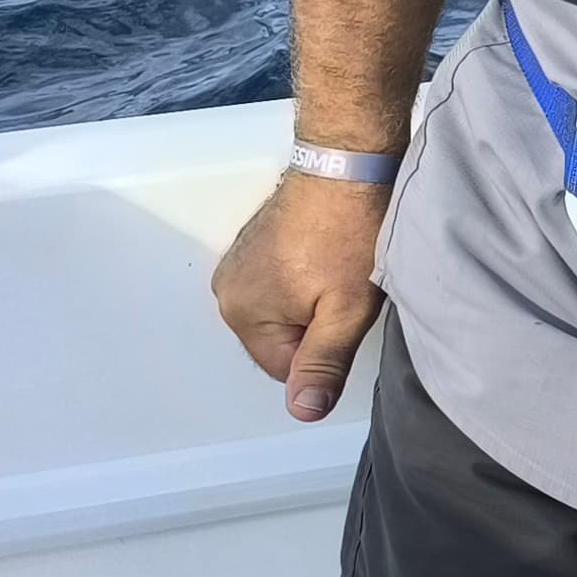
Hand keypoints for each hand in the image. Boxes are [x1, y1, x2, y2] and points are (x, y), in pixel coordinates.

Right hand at [212, 172, 390, 423]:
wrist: (348, 164)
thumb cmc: (349, 236)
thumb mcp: (346, 311)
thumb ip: (322, 364)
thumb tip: (301, 413)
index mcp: (240, 312)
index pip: (283, 368)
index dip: (323, 351)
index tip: (346, 314)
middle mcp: (227, 289)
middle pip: (280, 339)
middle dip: (316, 325)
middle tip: (346, 289)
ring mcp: (238, 262)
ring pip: (282, 310)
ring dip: (313, 300)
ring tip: (340, 268)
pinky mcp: (255, 242)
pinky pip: (281, 282)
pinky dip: (307, 276)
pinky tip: (330, 253)